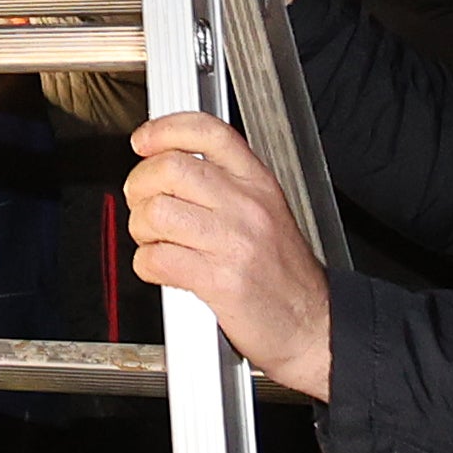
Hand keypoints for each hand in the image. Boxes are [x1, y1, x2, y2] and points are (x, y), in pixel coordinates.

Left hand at [124, 111, 330, 397]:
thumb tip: (170, 166)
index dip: (166, 129)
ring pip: (157, 212)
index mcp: (258, 183)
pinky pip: (158, 258)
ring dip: (141, 228)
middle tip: (141, 202)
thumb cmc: (285, 274)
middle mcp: (247, 205)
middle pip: (171, 168)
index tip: (144, 141)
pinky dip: (146, 264)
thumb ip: (226, 186)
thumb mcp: (267, 212)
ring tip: (153, 239)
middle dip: (140, 185)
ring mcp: (234, 242)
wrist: (312, 324)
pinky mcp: (219, 280)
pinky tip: (161, 268)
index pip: (208, 132)